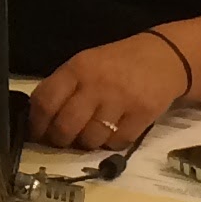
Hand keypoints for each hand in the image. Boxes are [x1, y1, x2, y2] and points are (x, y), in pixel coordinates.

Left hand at [27, 32, 189, 160]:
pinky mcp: (143, 114)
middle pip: (65, 126)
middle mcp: (97, 83)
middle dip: (59, 140)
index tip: (37, 134)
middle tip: (62, 141)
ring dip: (86, 143)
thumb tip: (39, 121)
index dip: (37, 124)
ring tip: (90, 133)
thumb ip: (63, 88)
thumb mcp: (85, 64)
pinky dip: (110, 144)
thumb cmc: (117, 64)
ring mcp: (121, 100)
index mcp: (77, 68)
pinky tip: (112, 132)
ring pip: (90, 139)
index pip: (45, 101)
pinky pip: (116, 143)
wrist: (164, 57)